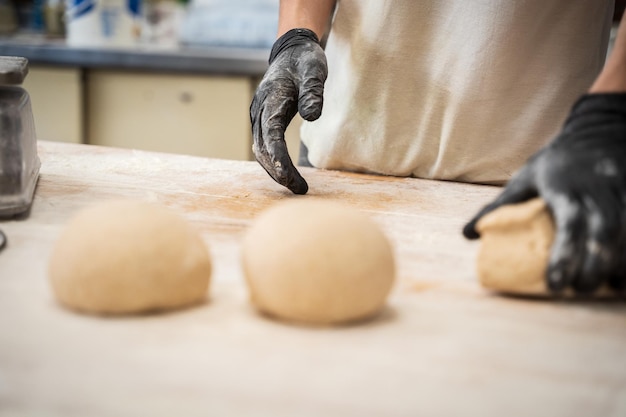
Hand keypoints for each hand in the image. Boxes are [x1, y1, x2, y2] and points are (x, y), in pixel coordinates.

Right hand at [250, 28, 327, 193]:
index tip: (289, 177)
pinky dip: (274, 163)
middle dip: (278, 172)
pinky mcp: (263, 121)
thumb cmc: (304, 61)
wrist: (291, 52)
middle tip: (299, 189)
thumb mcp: (314, 71)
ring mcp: (259, 117)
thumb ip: (313, 93)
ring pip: (261, 151)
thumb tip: (311, 116)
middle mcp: (259, 110)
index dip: (278, 158)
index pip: (271, 135)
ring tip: (296, 187)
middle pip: (263, 148)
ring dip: (275, 171)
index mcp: (270, 99)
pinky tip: (287, 175)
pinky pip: (265, 147)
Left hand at [463, 93, 625, 293]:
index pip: (568, 224)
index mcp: (565, 186)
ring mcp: (622, 189)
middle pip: (604, 230)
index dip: (564, 256)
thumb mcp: (525, 179)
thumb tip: (467, 235)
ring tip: (611, 287)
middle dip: (596, 265)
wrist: (600, 129)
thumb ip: (499, 207)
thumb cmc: (556, 162)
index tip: (555, 285)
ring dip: (622, 262)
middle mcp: (597, 188)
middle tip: (582, 290)